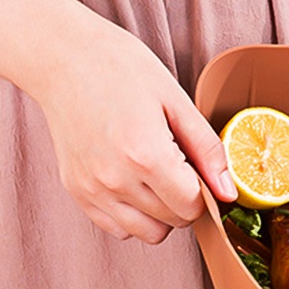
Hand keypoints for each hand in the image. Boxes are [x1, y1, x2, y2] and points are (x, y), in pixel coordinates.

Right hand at [34, 23, 237, 241]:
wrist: (59, 55)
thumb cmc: (119, 68)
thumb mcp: (175, 99)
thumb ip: (208, 150)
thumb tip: (229, 193)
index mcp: (145, 154)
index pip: (193, 206)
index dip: (202, 191)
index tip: (193, 166)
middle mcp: (116, 179)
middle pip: (175, 221)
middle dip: (183, 199)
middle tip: (172, 163)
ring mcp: (93, 189)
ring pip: (150, 233)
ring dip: (162, 213)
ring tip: (153, 176)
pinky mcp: (78, 192)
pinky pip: (120, 229)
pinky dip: (133, 216)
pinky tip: (131, 183)